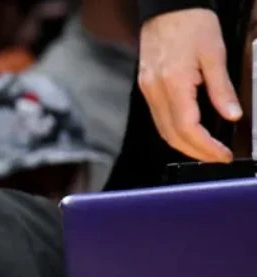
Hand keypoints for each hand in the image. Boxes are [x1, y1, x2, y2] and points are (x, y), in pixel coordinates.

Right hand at [138, 8, 240, 162]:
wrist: (168, 7)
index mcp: (174, 83)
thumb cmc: (192, 24)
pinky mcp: (146, 87)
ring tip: (206, 149)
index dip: (206, 146)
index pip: (188, 127)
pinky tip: (190, 132)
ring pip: (163, 130)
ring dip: (184, 145)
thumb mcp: (215, 53)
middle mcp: (155, 91)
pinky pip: (158, 118)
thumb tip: (233, 115)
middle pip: (172, 135)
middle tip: (217, 157)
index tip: (223, 154)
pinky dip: (174, 131)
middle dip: (195, 152)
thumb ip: (222, 88)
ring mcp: (148, 90)